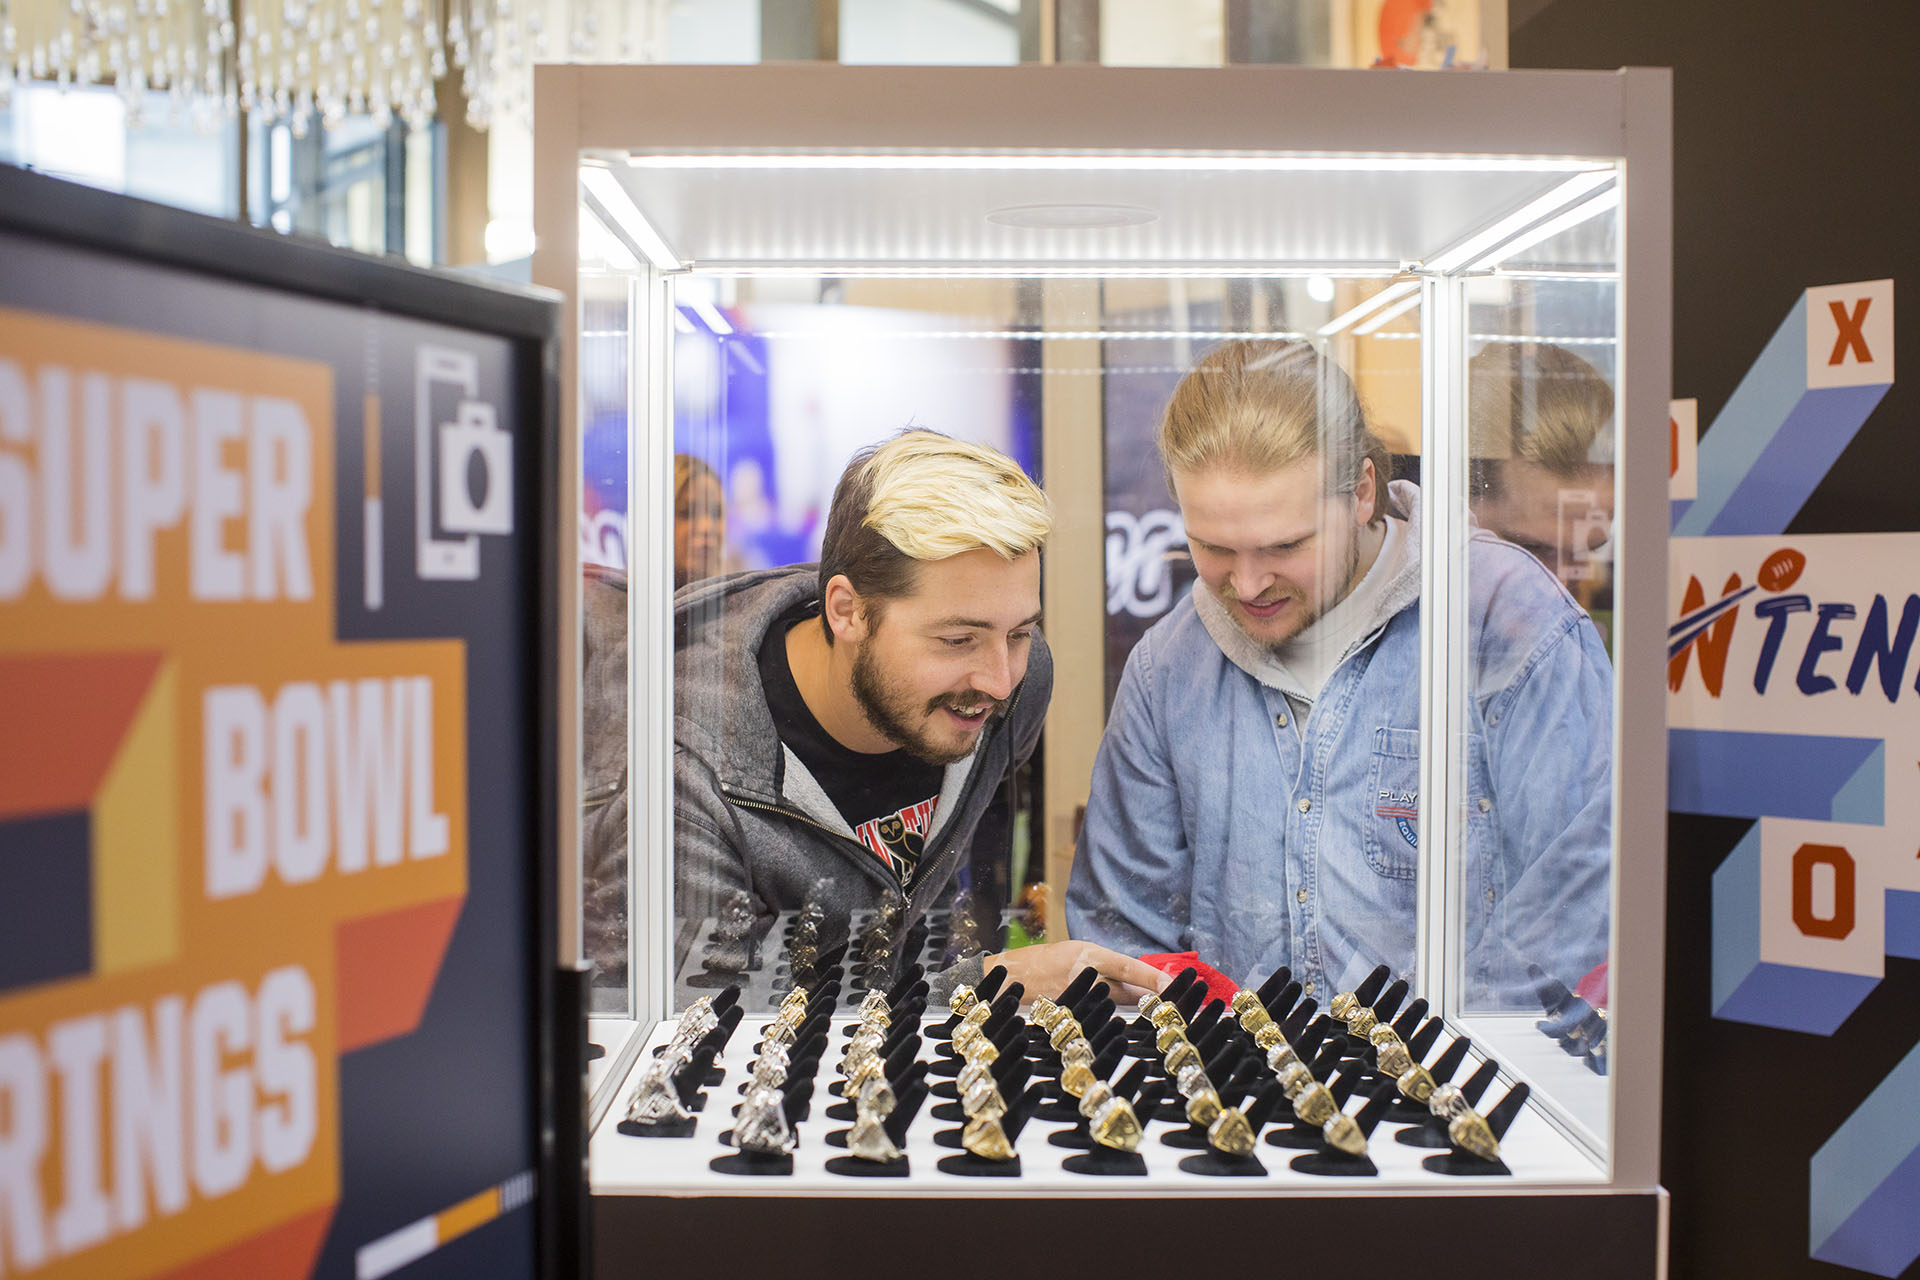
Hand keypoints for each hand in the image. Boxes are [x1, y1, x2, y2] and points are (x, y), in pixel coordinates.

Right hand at [984, 940, 1171, 1006]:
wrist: (1008, 977)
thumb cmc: (1045, 961)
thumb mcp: (1077, 953)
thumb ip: (1106, 966)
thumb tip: (1140, 979)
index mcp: (1089, 954)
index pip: (1129, 966)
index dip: (1154, 978)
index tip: (1174, 986)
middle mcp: (1084, 975)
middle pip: (1128, 991)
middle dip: (1151, 997)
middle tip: (1174, 1003)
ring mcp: (1076, 997)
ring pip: (1115, 1007)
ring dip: (1132, 1009)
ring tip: (1150, 1011)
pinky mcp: (1067, 1014)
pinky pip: (1096, 1017)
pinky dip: (1108, 1019)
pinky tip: (1114, 1020)